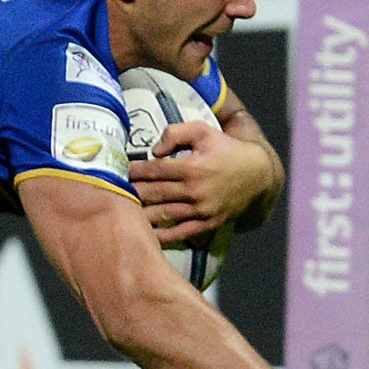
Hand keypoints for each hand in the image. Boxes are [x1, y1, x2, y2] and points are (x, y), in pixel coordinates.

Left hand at [130, 121, 276, 245]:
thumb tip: (154, 150)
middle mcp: (195, 191)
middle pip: (154, 193)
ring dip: (140, 215)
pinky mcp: (208, 224)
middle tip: (109, 192)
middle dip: (130, 192)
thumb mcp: (203, 131)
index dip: (133, 170)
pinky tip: (144, 237)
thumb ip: (176, 133)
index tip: (117, 170)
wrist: (259, 175)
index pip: (154, 170)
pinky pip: (181, 233)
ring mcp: (202, 210)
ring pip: (163, 214)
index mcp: (192, 167)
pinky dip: (162, 236)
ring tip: (119, 213)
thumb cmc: (226, 149)